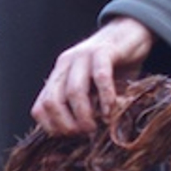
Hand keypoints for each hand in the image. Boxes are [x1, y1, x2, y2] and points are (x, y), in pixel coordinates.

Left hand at [30, 16, 154, 135]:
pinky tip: (111, 110)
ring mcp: (83, 56)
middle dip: (66, 124)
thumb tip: (81, 137)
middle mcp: (65, 64)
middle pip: (52, 101)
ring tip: (95, 127)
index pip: (39, 107)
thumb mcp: (93, 89)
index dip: (51, 127)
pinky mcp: (104, 51)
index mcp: (57, 75)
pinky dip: (105, 97)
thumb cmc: (114, 67)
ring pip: (73, 91)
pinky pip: (100, 77)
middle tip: (83, 133)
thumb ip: (84, 106)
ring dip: (83, 115)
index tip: (69, 137)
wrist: (131, 33)